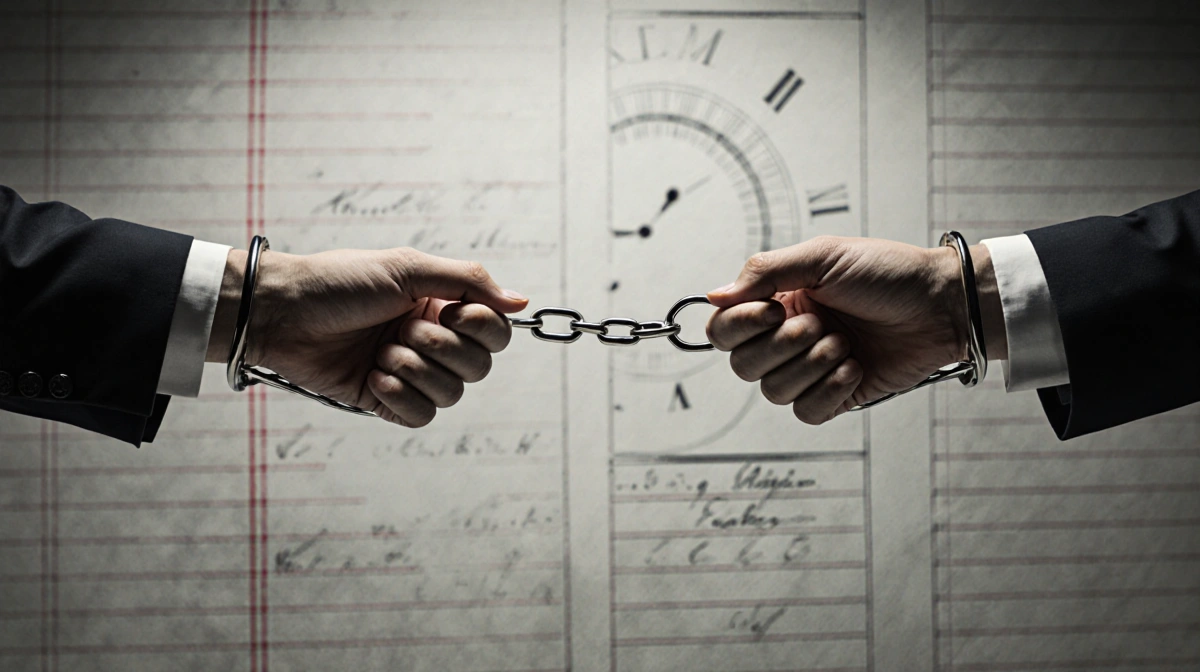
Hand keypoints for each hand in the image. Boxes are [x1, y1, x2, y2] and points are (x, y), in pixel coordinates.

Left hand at [209, 247, 527, 427]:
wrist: (281, 314)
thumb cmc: (338, 282)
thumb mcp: (406, 268)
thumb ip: (467, 279)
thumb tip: (521, 301)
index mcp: (441, 306)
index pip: (494, 332)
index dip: (481, 328)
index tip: (451, 311)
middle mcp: (430, 340)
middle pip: (479, 367)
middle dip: (443, 350)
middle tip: (404, 330)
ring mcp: (408, 373)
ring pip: (451, 395)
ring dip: (416, 372)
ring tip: (382, 354)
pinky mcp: (384, 400)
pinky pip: (420, 417)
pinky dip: (401, 399)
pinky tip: (375, 378)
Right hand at [705, 236, 1004, 423]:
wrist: (941, 305)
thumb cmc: (888, 273)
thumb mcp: (823, 256)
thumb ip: (764, 272)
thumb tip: (713, 295)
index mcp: (777, 302)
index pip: (723, 329)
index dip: (739, 327)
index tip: (773, 311)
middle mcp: (787, 338)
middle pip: (743, 365)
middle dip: (782, 347)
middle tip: (821, 324)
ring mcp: (811, 370)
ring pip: (773, 392)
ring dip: (811, 366)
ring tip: (845, 343)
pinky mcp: (836, 396)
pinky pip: (806, 412)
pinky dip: (829, 390)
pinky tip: (854, 367)